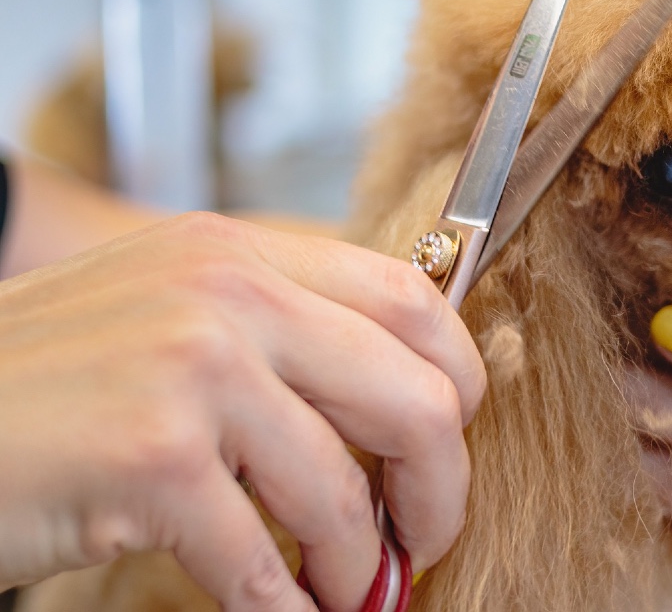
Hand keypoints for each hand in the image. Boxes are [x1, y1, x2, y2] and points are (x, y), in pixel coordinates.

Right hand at [0, 213, 485, 611]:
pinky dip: (284, 609)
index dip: (458, 383)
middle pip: (414, 394)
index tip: (449, 441)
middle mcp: (231, 293)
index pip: (413, 300)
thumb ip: (284, 330)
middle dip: (441, 486)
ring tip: (345, 591)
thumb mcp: (179, 309)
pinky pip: (259, 562)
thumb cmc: (56, 373)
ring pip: (342, 493)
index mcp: (247, 252)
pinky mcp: (150, 456)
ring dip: (355, 566)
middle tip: (426, 534)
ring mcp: (193, 369)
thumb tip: (399, 397)